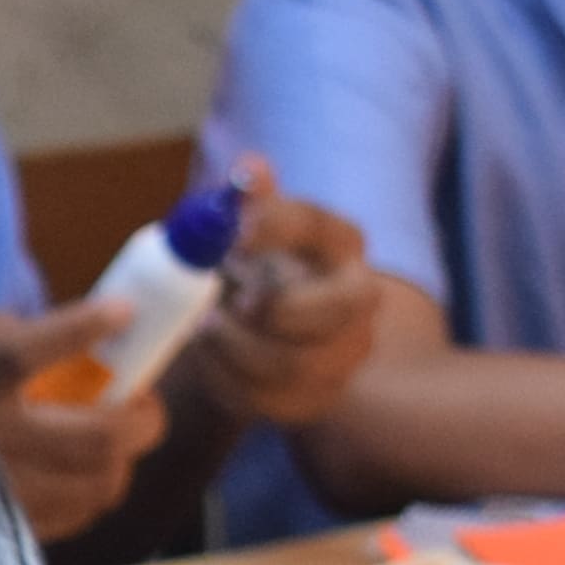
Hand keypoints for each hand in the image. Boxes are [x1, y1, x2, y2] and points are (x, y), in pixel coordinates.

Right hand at [0, 303, 172, 543]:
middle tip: (140, 403)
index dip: (82, 329)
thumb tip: (83, 336)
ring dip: (118, 461)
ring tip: (111, 443)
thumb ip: (5, 337)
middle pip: (99, 440)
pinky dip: (88, 493)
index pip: (22, 354)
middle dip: (141, 419)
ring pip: (98, 486)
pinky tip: (76, 476)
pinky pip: (72, 517)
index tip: (123, 312)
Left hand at [182, 158, 378, 429]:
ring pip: (292, 363)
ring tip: (205, 329)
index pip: (317, 227)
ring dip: (234, 347)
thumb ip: (250, 202)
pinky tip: (212, 359)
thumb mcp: (253, 233)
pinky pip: (266, 399)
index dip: (273, 227)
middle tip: (225, 304)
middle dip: (269, 309)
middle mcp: (359, 301)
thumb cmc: (258, 273)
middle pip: (331, 309)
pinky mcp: (315, 400)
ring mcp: (344, 355)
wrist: (266, 336)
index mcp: (341, 245)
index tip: (230, 234)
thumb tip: (250, 165)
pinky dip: (225, 380)